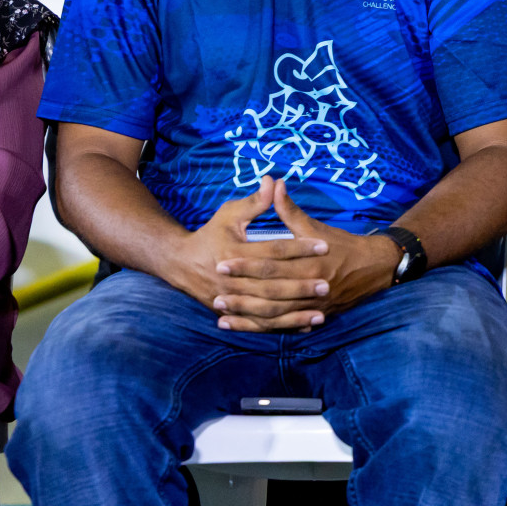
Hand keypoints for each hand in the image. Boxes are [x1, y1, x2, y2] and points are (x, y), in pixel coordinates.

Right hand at [162, 176, 330, 329]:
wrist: (179, 263)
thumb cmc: (210, 235)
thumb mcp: (230, 214)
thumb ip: (255, 201)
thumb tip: (274, 180)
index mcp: (235, 253)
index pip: (273, 250)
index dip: (299, 247)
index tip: (324, 246)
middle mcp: (232, 280)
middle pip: (272, 284)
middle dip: (300, 285)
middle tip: (328, 282)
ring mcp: (231, 300)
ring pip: (267, 309)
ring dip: (295, 312)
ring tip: (321, 312)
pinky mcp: (231, 314)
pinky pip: (259, 324)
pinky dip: (281, 326)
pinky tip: (303, 326)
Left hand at [208, 179, 400, 331]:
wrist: (375, 268)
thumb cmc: (342, 244)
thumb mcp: (315, 226)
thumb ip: (290, 210)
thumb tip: (273, 184)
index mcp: (310, 260)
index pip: (273, 264)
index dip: (246, 265)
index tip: (222, 262)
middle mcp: (311, 285)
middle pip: (272, 292)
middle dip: (242, 294)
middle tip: (216, 292)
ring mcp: (314, 305)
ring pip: (276, 314)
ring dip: (248, 315)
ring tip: (222, 314)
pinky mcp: (314, 316)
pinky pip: (285, 326)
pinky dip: (263, 328)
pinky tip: (242, 327)